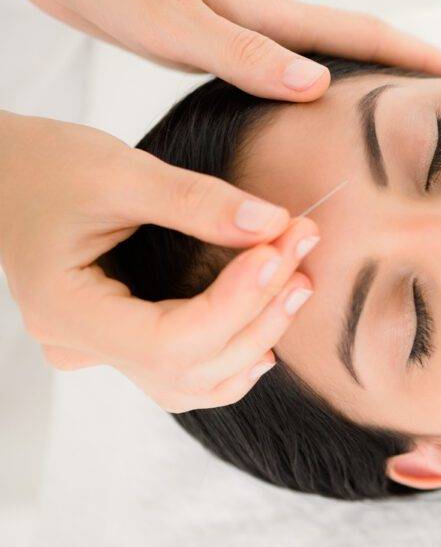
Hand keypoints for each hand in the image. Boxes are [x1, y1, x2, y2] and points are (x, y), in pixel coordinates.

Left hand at [0, 0, 440, 100]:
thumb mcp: (175, 21)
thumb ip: (243, 54)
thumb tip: (320, 85)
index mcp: (267, 17)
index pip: (362, 38)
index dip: (419, 60)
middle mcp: (268, 23)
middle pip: (361, 46)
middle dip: (417, 70)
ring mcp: (248, 30)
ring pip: (330, 59)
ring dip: (375, 81)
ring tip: (410, 114)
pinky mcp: (221, 40)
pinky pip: (290, 71)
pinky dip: (324, 90)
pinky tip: (320, 109)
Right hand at [0, 111, 317, 411]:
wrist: (6, 173)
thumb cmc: (47, 165)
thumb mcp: (119, 170)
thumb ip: (197, 200)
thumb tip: (275, 223)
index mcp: (64, 309)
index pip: (169, 341)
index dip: (237, 302)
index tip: (283, 246)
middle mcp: (80, 346)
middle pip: (191, 366)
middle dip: (261, 313)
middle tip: (304, 247)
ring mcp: (101, 352)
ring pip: (193, 382)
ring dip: (257, 338)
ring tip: (300, 281)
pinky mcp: (124, 343)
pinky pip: (185, 373)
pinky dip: (235, 353)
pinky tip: (270, 319)